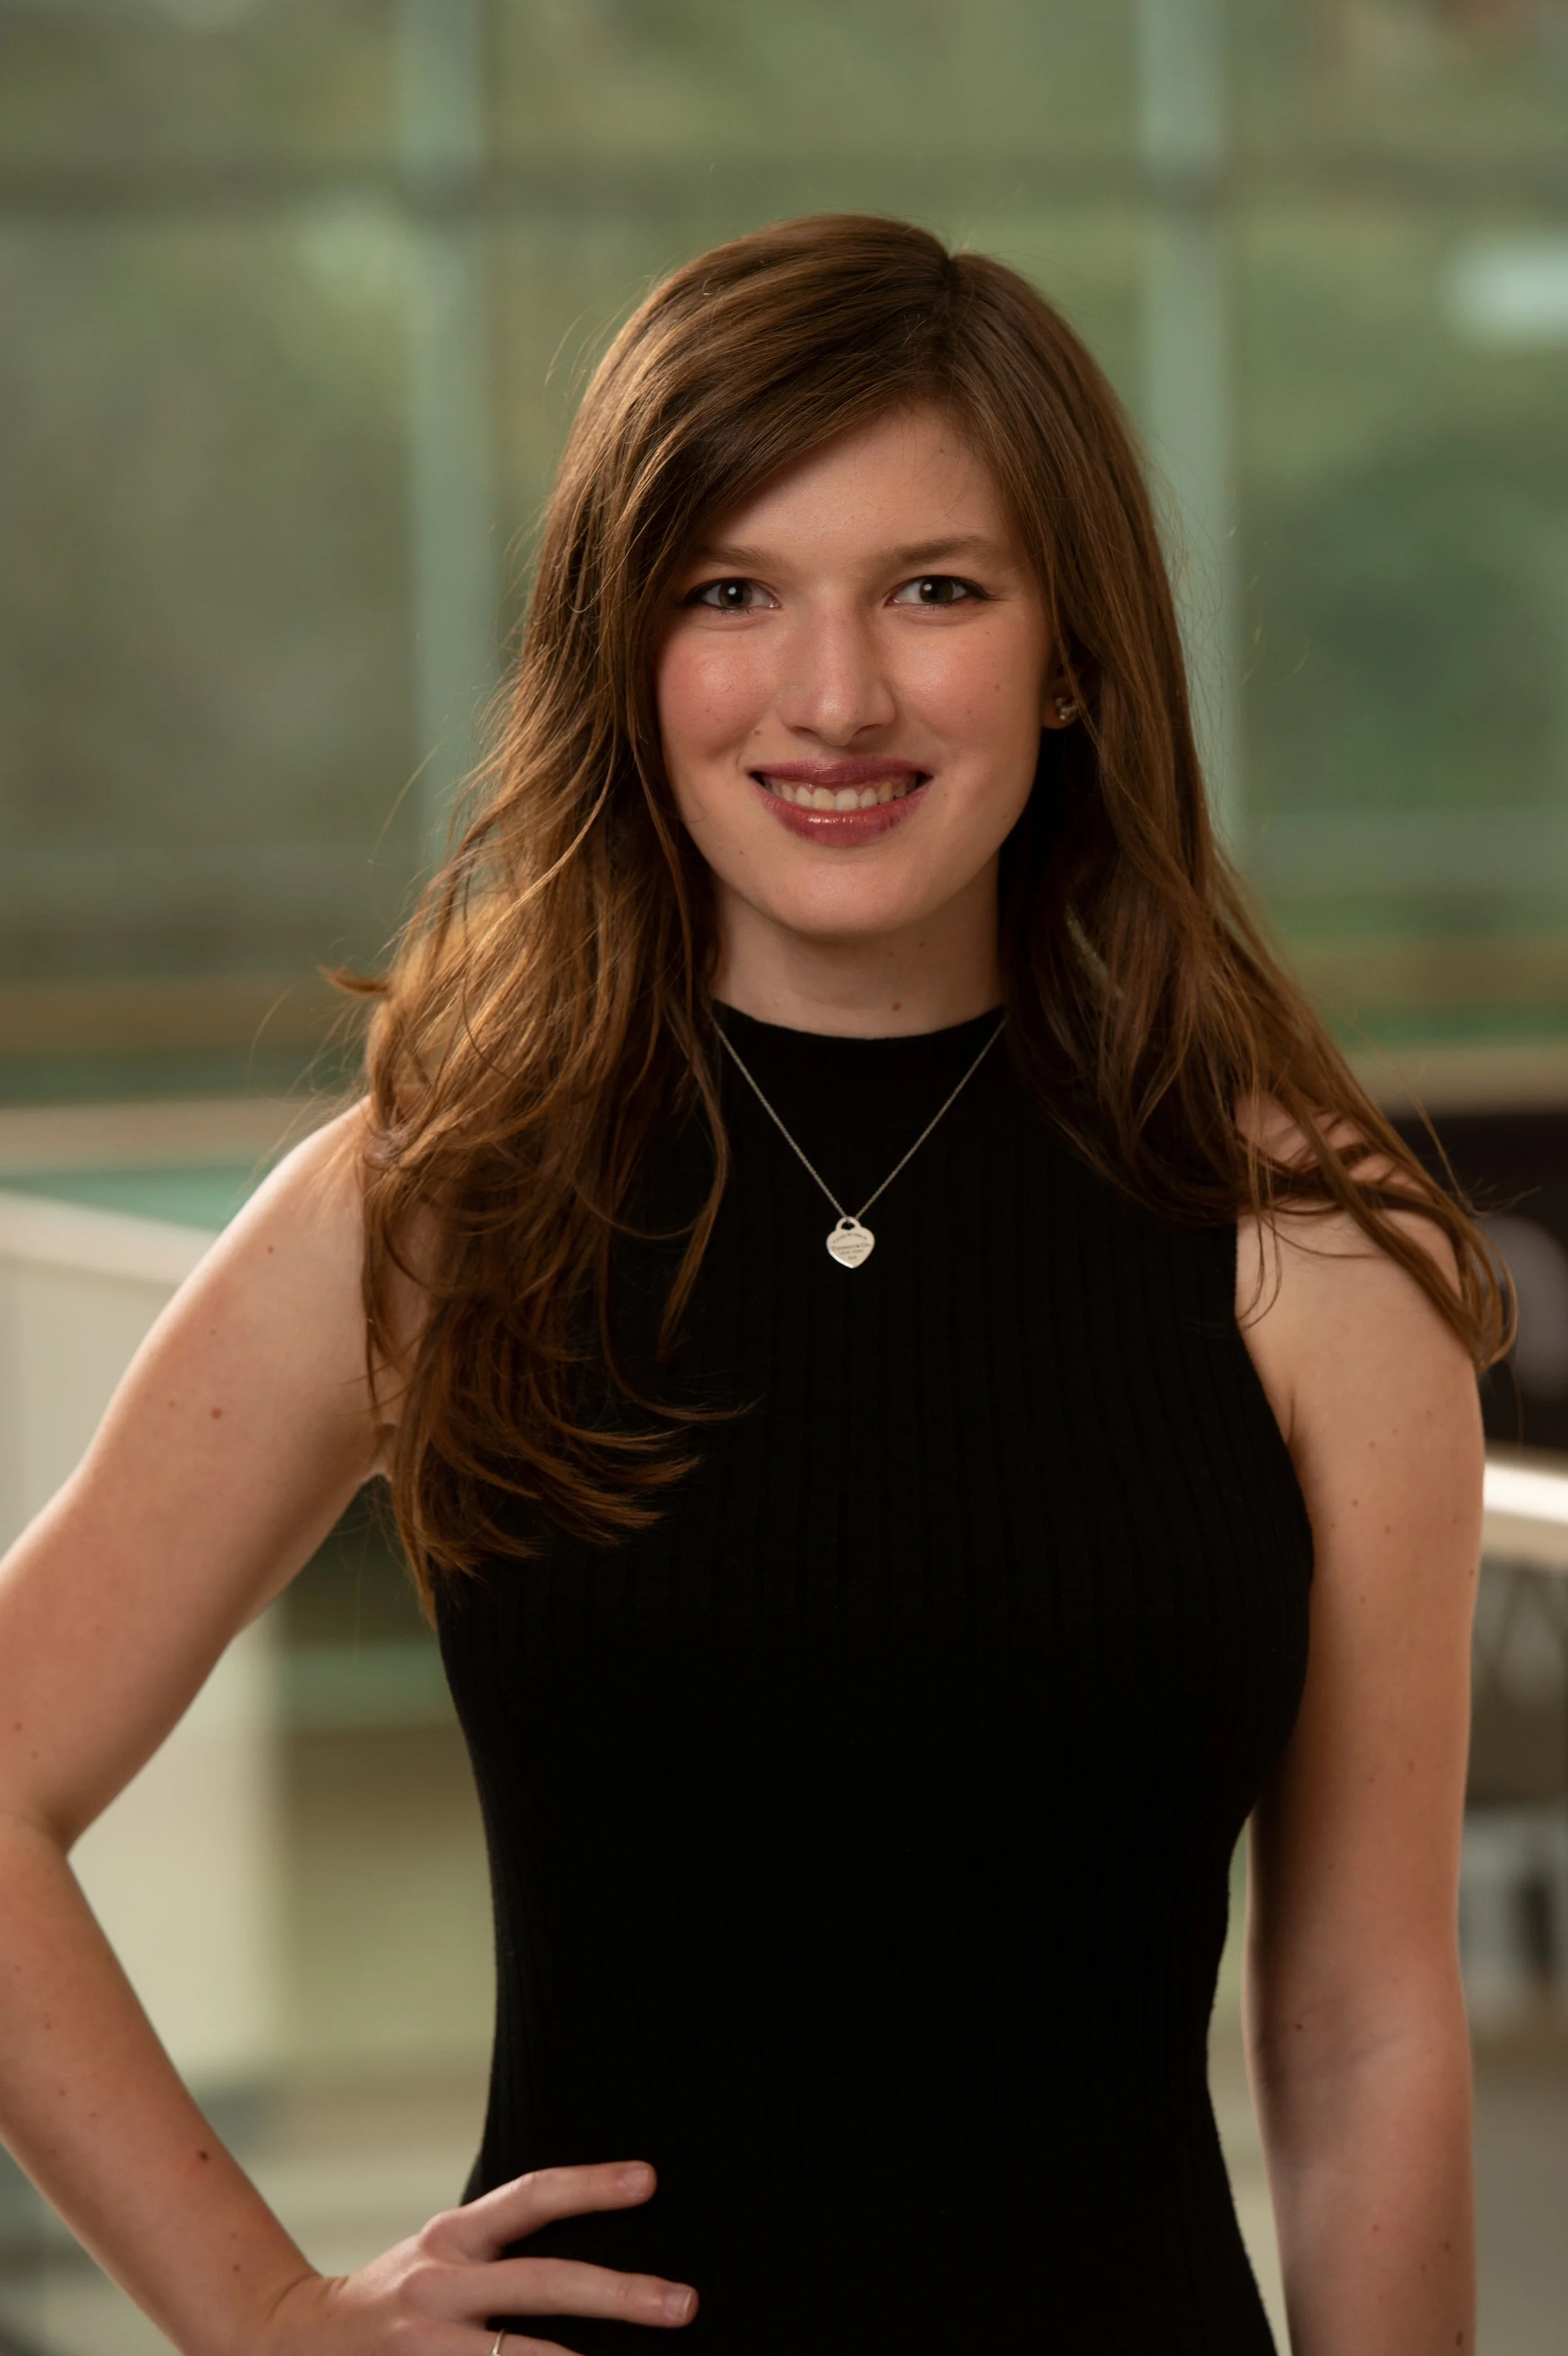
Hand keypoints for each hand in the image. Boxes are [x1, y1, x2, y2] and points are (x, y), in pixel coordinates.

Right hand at [259, 2160, 697, 2353]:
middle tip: (686, 2303)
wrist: (295, 2339)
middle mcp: (440, 2285)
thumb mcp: (445, 2251)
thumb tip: (599, 2250)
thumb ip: (506, 2247)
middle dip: (620, 2294)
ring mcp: (427, 2345)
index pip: (530, 2198)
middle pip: (543, 2284)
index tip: (649, 2178)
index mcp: (452, 2237)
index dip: (589, 2185)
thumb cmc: (400, 2294)